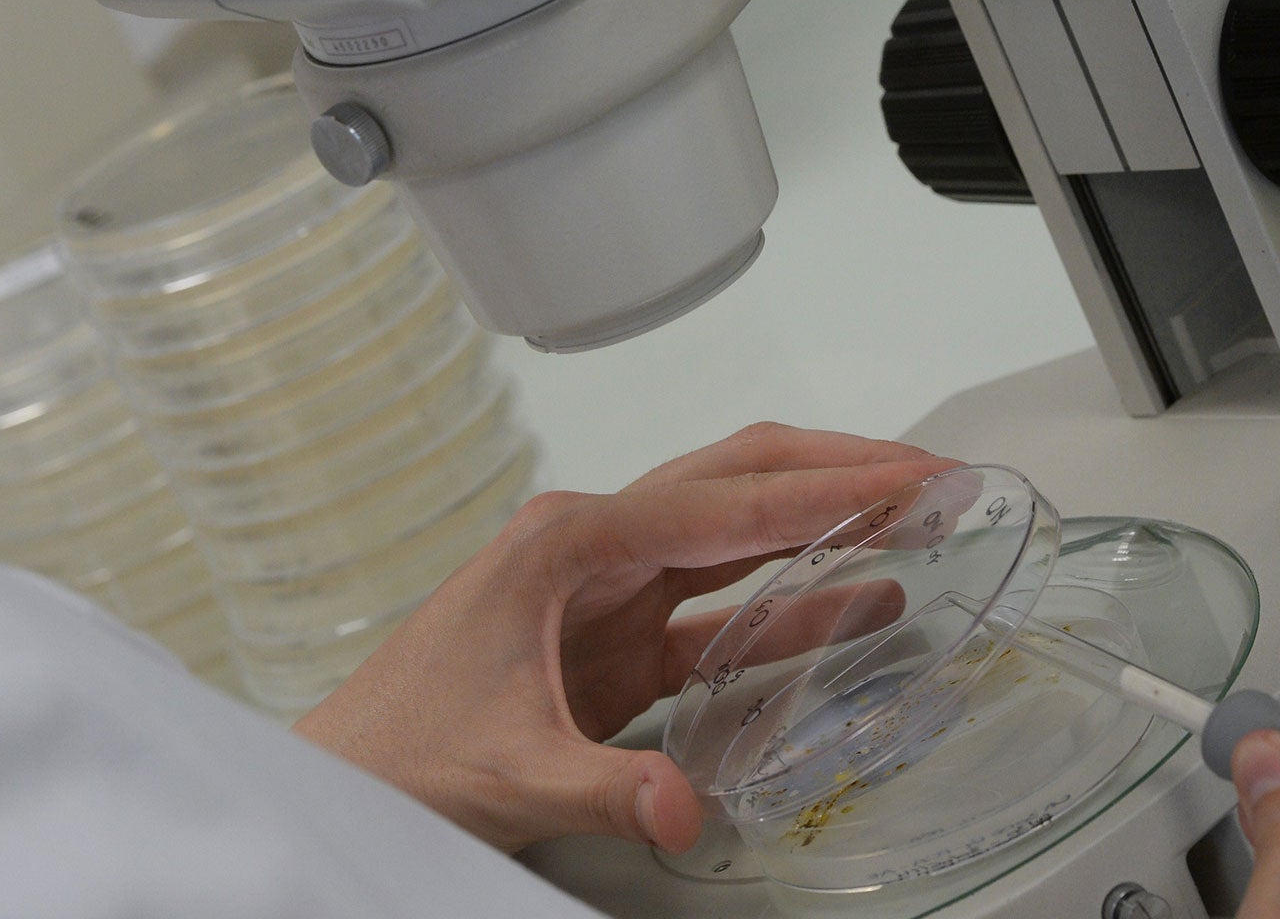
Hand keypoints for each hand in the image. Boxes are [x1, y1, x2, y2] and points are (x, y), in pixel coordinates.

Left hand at [293, 423, 953, 853]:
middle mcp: (598, 544)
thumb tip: (687, 809)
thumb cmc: (403, 750)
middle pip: (737, 480)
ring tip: (918, 518)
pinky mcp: (624, 639)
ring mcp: (613, 587)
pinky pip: (726, 612)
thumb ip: (606, 786)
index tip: (903, 479)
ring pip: (740, 533)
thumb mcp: (509, 770)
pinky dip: (797, 604)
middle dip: (836, 471)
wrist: (351, 776)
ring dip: (827, 526)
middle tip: (929, 474)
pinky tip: (862, 602)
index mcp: (570, 542)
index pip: (723, 504)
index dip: (824, 492)